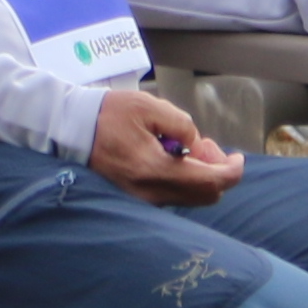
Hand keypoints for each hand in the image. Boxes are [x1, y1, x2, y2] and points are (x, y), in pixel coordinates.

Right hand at [82, 83, 242, 204]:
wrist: (70, 131)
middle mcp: (150, 193)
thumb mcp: (149, 107)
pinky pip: (173, 196)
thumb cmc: (108, 115)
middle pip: (205, 196)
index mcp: (155, 170)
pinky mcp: (137, 199)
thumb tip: (196, 145)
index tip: (237, 158)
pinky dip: (184, 180)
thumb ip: (181, 125)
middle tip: (207, 145)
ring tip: (189, 148)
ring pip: (190, 198)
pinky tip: (174, 158)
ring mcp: (143, 200)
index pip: (209, 182)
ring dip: (200, 176)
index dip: (231, 171)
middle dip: (216, 171)